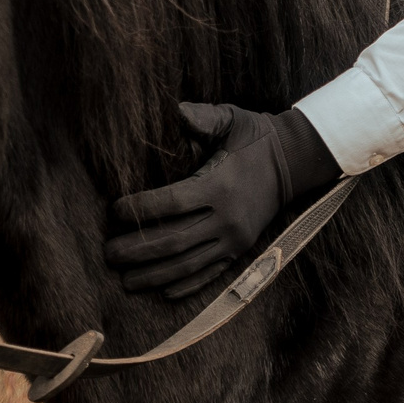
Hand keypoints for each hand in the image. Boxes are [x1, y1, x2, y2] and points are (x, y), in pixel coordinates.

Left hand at [105, 102, 341, 299]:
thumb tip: (174, 110)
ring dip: (154, 275)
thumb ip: (202, 117)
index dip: (140, 210)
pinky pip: (210, 275)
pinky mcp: (240, 251)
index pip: (171, 203)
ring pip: (188, 264)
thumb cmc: (253, 137)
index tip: (114, 211)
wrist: (294, 163)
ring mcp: (235, 239)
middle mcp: (227, 218)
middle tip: (109, 253)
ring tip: (125, 280)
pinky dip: (186, 286)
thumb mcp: (230, 119)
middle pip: (174, 241)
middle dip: (137, 250)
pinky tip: (163, 291)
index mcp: (219, 186)